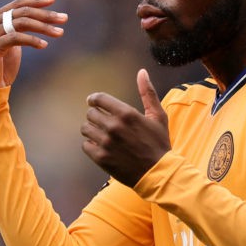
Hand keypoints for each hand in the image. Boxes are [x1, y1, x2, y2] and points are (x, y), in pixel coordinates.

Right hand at [0, 0, 67, 87]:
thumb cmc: (2, 66)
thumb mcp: (12, 43)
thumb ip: (19, 29)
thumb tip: (40, 19)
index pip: (17, 4)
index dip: (35, 1)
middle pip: (22, 12)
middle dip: (45, 14)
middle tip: (64, 18)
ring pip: (21, 23)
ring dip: (43, 27)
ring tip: (60, 33)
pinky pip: (16, 38)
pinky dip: (32, 40)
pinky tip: (44, 45)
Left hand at [81, 69, 170, 186]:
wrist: (158, 173)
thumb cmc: (159, 144)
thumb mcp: (158, 116)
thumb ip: (148, 92)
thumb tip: (142, 72)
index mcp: (126, 113)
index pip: (99, 99)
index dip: (94, 99)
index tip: (93, 102)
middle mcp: (114, 126)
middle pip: (90, 114)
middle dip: (95, 116)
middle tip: (101, 121)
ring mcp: (106, 143)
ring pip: (85, 129)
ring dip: (91, 130)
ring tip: (100, 134)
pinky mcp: (101, 158)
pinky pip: (85, 145)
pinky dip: (90, 145)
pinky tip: (100, 146)